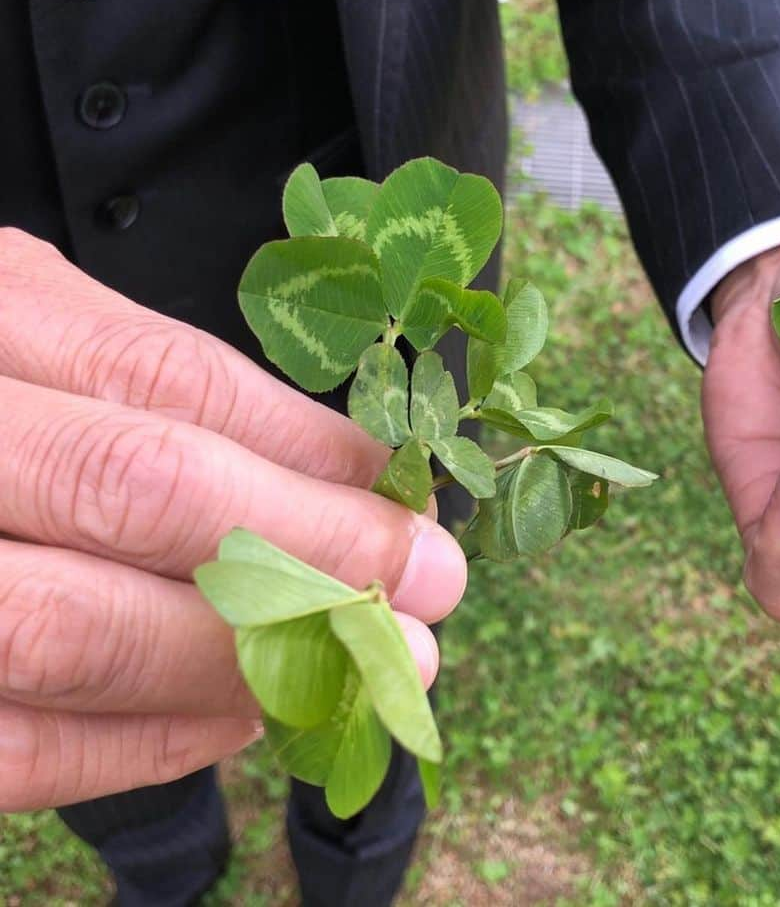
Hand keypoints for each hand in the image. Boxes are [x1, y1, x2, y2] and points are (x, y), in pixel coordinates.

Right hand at [0, 229, 465, 810]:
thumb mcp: (46, 339)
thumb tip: (350, 481)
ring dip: (248, 659)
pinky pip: (12, 749)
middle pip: (144, 489)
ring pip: (71, 630)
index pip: (174, 382)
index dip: (314, 455)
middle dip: (314, 550)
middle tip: (428, 593)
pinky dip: (144, 743)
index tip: (417, 508)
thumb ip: (171, 397)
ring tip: (356, 661)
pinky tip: (236, 718)